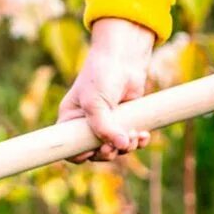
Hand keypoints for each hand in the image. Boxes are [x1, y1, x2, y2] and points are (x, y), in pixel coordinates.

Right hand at [57, 18, 153, 162]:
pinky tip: (143, 135)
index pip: (70, 148)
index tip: (92, 151)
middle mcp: (88, 125)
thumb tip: (120, 146)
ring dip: (126, 147)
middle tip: (115, 147)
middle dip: (107, 153)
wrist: (124, 58)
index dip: (80, 155)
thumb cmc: (101, 75)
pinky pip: (130, 141)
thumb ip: (103, 127)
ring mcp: (108, 124)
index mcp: (71, 120)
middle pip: (95, 153)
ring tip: (133, 135)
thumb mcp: (95, 102)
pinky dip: (137, 141)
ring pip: (115, 149)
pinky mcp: (125, 122)